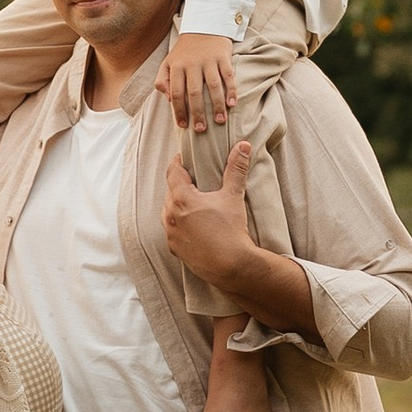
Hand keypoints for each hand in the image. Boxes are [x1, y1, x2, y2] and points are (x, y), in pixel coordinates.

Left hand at [162, 138, 256, 293]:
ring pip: (168, 212)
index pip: (172, 172)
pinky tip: (193, 225)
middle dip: (180, 185)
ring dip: (178, 205)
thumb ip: (236, 169)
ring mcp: (171, 234)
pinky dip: (179, 224)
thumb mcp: (233, 196)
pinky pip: (172, 230)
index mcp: (181, 199)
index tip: (182, 158)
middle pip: (171, 192)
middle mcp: (170, 215)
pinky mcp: (174, 249)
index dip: (177, 163)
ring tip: (193, 204)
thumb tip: (243, 146)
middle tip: (194, 181)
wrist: (231, 266)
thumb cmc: (231, 230)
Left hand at [164, 31, 237, 138]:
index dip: (178, 111)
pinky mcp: (223, 57)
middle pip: (194, 92)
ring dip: (217, 106)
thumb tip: (168, 100)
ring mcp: (209, 60)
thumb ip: (162, 80)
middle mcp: (192, 64)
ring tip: (220, 121)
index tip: (183, 125)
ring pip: (213, 86)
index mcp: (177, 66)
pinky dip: (231, 91)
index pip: (176, 92)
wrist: (204, 25)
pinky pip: (228, 76)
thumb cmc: (185, 50)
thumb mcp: (168, 61)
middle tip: (201, 129)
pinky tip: (232, 104)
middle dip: (197, 113)